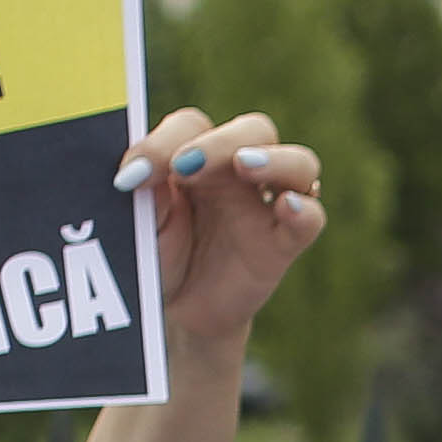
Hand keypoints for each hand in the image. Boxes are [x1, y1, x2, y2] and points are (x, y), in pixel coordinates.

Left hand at [114, 107, 323, 361]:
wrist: (175, 315)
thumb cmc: (157, 258)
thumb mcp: (140, 227)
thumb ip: (145, 198)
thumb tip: (139, 174)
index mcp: (198, 155)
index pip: (192, 127)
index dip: (162, 143)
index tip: (131, 176)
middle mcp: (239, 173)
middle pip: (254, 130)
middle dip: (219, 143)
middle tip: (183, 166)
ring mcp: (267, 206)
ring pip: (299, 164)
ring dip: (274, 160)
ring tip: (244, 165)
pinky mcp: (283, 245)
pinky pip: (310, 220)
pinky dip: (304, 211)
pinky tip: (287, 207)